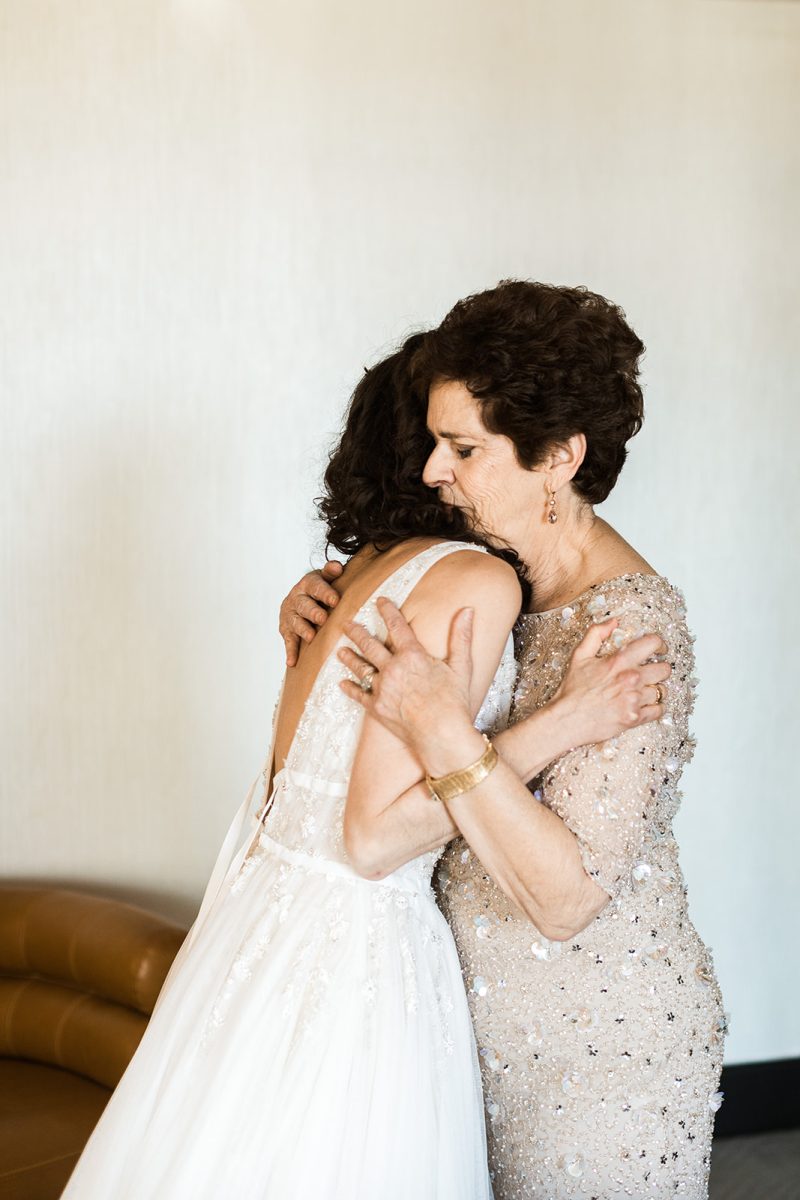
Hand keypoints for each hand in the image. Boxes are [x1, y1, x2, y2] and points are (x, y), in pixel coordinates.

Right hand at [279, 560, 343, 666]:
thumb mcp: (326, 578)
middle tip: (322, 618)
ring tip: (310, 637)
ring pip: (294, 622)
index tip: (335, 600)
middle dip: (312, 612)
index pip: (316, 586)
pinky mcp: (286, 630)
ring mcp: (289, 615)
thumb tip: (337, 566)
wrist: (302, 597)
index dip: (325, 593)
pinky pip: (288, 641)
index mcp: (307, 584)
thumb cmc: (321, 588)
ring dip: (302, 629)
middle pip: (303, 604)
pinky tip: (292, 662)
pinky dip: (290, 651)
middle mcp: (296, 598)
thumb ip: (331, 572)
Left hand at [337, 597, 475, 756]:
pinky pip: (358, 695)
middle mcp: (392, 668)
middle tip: (346, 623)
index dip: (387, 610)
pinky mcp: (376, 708)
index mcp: (412, 655)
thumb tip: (467, 610)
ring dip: (349, 657)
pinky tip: (342, 684)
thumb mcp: (462, 666)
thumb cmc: (454, 702)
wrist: (442, 735)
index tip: (379, 601)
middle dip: (356, 631)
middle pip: (369, 644)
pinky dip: (349, 688)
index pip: (397, 626)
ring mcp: (382, 688)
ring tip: (341, 650)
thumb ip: (461, 637)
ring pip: (360, 667)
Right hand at [551, 618, 671, 748]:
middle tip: (652, 672)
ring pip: (662, 691)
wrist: (567, 720)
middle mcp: (631, 679)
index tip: (658, 649)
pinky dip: (654, 708)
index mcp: (619, 661)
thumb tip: (613, 621)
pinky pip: (658, 710)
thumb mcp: (579, 656)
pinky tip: (644, 705)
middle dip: (660, 668)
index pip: (653, 643)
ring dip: (654, 689)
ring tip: (644, 690)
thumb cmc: (573, 691)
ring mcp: (634, 699)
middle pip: (664, 669)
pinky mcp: (635, 718)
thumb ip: (596, 634)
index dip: (659, 644)